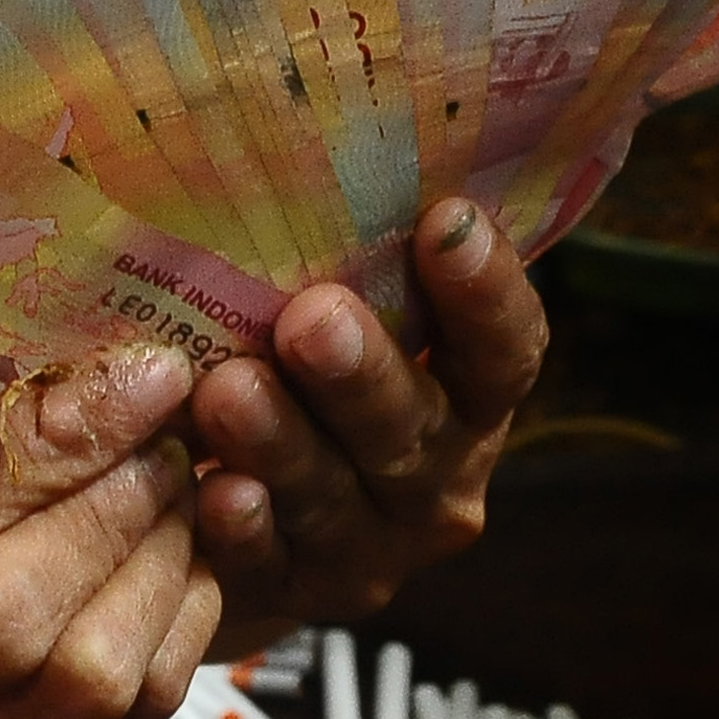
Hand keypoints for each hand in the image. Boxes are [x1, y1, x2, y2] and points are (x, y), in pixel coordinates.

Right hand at [0, 345, 216, 718]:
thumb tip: (85, 388)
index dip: (57, 432)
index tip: (144, 376)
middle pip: (9, 608)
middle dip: (117, 506)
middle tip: (165, 442)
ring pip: (80, 683)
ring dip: (159, 571)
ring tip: (176, 502)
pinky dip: (171, 638)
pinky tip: (176, 574)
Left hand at [187, 197, 545, 639]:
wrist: (247, 522)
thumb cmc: (295, 369)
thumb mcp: (346, 317)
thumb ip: (348, 260)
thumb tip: (295, 121)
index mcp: (470, 396)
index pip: (505, 349)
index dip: (485, 290)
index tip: (446, 217)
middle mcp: (438, 475)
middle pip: (414, 426)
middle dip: (364, 371)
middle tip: (314, 315)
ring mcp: (371, 547)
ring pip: (335, 494)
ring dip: (284, 442)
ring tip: (229, 391)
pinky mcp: (294, 597)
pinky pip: (270, 566)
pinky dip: (242, 532)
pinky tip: (212, 493)